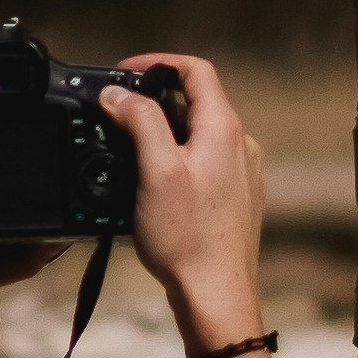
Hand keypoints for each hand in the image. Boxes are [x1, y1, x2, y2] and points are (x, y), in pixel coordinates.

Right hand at [102, 60, 264, 355]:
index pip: (195, 70)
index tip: (124, 72)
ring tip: (128, 156)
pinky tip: (152, 187)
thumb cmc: (186, 238)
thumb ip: (139, 121)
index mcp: (223, 128)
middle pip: (194, 102)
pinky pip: (204, 163)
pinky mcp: (236, 198)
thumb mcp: (154, 170)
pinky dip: (176, 161)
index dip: (157, 63)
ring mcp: (241, 173)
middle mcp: (240, 145)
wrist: (215, 294)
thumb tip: (118, 92)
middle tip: (116, 119)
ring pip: (197, 135)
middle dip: (152, 104)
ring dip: (163, 134)